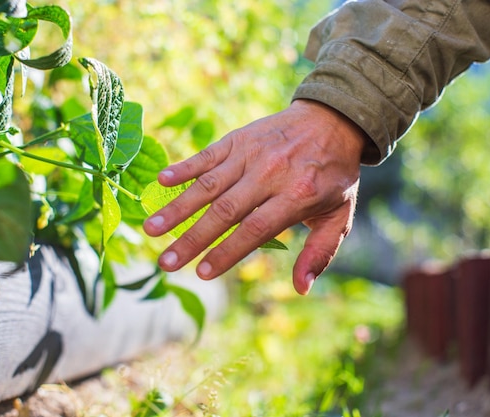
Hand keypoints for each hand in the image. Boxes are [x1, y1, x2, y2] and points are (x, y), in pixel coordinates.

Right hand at [143, 99, 366, 294]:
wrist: (332, 120)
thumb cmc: (333, 175)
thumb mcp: (338, 216)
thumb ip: (319, 253)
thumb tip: (301, 289)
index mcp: (297, 196)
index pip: (255, 230)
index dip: (227, 252)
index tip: (202, 273)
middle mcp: (270, 174)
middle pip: (225, 211)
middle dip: (192, 239)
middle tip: (165, 264)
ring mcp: (251, 154)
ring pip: (209, 185)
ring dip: (178, 208)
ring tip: (151, 229)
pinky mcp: (238, 139)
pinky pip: (207, 155)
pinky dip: (184, 167)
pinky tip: (161, 180)